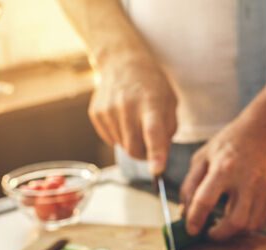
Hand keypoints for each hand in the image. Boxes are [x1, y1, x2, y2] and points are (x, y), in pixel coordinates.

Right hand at [89, 57, 176, 174]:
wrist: (122, 62)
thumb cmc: (152, 86)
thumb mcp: (170, 103)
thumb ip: (168, 131)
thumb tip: (158, 157)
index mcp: (151, 104)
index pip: (153, 133)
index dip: (156, 154)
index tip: (157, 170)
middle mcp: (127, 107)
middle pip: (134, 149)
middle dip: (145, 154)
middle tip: (150, 143)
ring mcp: (108, 110)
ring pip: (123, 147)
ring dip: (132, 143)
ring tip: (136, 122)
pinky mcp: (96, 114)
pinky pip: (111, 140)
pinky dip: (120, 136)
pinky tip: (123, 119)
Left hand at [179, 122, 265, 240]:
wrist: (263, 133)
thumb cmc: (229, 144)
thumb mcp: (202, 158)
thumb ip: (190, 185)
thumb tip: (185, 212)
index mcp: (224, 169)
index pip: (205, 201)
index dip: (195, 219)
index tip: (191, 229)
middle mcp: (246, 181)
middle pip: (236, 221)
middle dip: (220, 234)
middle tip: (210, 233)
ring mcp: (263, 190)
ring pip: (250, 225)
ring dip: (234, 232)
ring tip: (223, 225)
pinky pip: (260, 221)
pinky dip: (247, 226)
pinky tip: (237, 218)